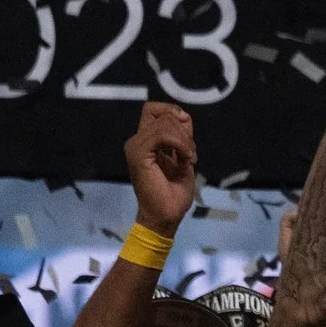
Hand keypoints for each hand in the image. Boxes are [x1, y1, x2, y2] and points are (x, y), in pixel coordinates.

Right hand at [126, 101, 197, 235]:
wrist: (166, 217)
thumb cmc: (173, 194)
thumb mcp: (183, 158)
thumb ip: (181, 137)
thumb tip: (184, 116)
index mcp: (146, 142)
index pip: (154, 110)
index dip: (173, 114)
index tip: (187, 137)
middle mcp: (137, 141)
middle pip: (161, 112)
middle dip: (183, 130)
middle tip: (190, 154)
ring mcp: (136, 146)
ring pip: (164, 122)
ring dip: (184, 140)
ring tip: (189, 159)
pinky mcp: (138, 153)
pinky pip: (162, 134)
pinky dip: (180, 144)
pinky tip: (185, 159)